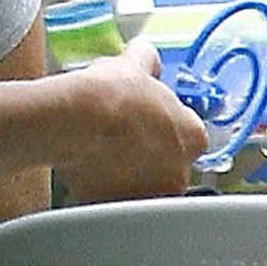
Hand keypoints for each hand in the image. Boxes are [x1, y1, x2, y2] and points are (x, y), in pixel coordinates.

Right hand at [52, 45, 210, 202]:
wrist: (73, 123)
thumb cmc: (107, 96)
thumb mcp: (132, 64)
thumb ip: (147, 60)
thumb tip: (148, 56)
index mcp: (193, 137)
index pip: (189, 131)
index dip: (166, 121)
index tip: (148, 115)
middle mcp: (182, 172)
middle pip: (170, 160)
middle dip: (149, 148)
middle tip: (122, 131)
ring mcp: (155, 194)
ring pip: (147, 181)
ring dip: (132, 168)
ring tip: (104, 147)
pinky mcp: (127, 208)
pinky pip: (123, 197)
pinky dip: (112, 185)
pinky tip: (95, 166)